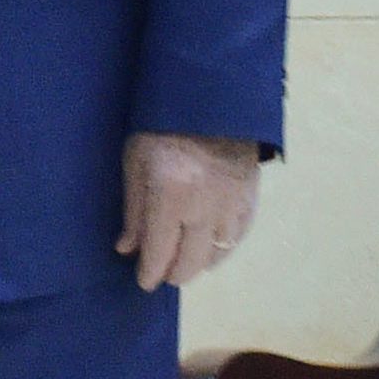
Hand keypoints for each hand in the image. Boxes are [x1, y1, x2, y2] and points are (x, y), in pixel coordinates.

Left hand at [118, 131, 259, 291]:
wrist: (211, 97)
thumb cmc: (161, 125)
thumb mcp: (135, 160)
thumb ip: (133, 209)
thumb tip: (127, 249)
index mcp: (171, 194)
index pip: (160, 253)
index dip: (150, 274)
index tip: (143, 281)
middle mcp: (204, 206)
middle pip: (190, 263)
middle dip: (173, 273)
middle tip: (161, 271)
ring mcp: (232, 203)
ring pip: (216, 255)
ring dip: (198, 262)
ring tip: (183, 258)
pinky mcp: (250, 197)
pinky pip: (238, 238)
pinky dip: (222, 248)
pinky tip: (210, 247)